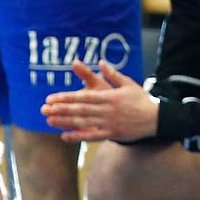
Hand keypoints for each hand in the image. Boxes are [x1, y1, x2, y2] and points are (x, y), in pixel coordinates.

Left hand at [39, 60, 158, 141]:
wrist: (156, 119)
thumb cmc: (141, 99)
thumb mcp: (129, 84)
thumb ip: (113, 74)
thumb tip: (101, 62)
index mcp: (110, 96)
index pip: (83, 96)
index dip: (66, 97)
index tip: (51, 98)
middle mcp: (107, 110)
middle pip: (80, 109)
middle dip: (60, 109)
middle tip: (44, 109)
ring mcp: (109, 123)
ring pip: (83, 122)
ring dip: (64, 122)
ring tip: (49, 120)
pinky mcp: (112, 133)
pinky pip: (92, 136)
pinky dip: (78, 136)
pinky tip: (65, 136)